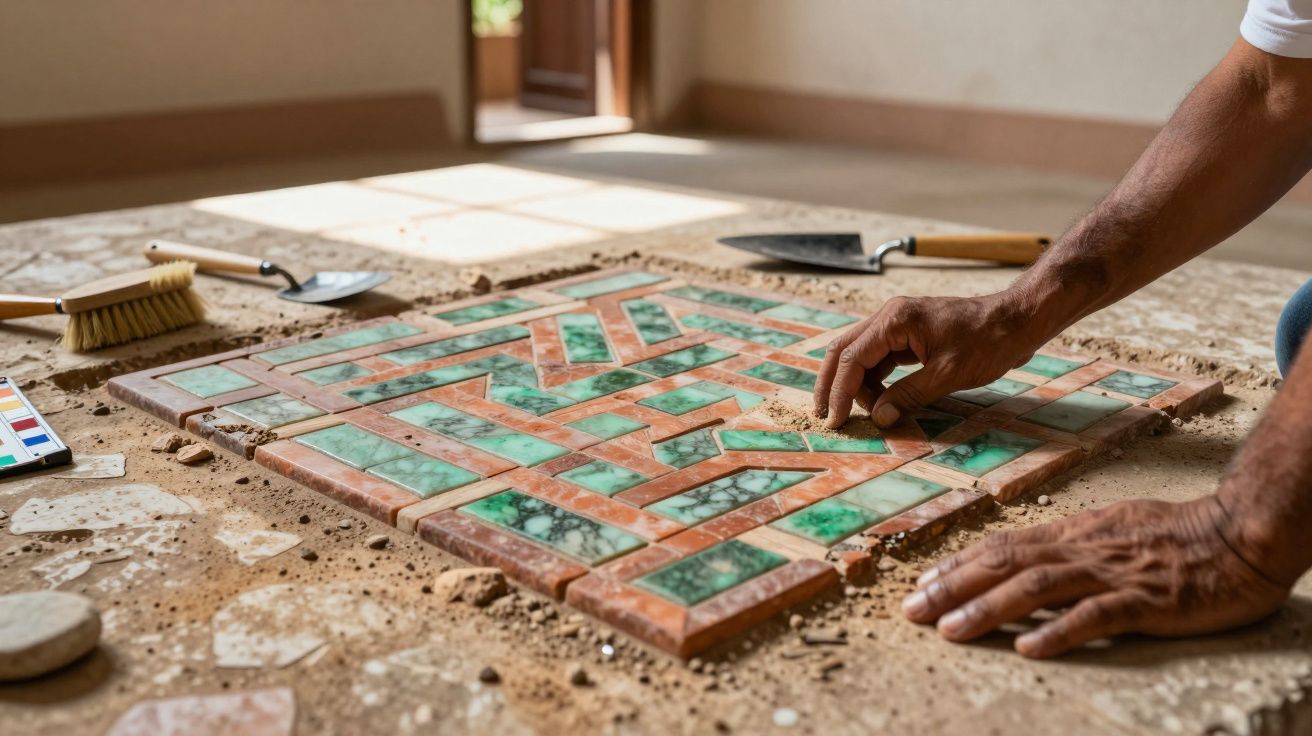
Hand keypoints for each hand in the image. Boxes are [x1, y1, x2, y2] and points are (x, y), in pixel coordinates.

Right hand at [813, 292, 1043, 428]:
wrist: (1016, 321)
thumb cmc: (988, 342)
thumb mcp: (948, 375)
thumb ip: (909, 395)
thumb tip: (880, 418)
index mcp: (895, 321)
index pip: (851, 358)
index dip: (840, 391)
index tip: (836, 420)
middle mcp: (889, 317)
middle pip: (844, 350)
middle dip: (832, 384)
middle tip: (825, 415)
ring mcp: (897, 324)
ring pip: (859, 355)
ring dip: (855, 384)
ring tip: (862, 414)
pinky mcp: (908, 335)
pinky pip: (879, 358)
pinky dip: (873, 380)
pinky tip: (878, 400)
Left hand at [901, 497, 1289, 657]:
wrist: (1241, 533)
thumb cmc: (1179, 534)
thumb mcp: (1112, 529)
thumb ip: (1070, 544)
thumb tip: (1026, 557)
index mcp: (1075, 533)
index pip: (1003, 546)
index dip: (958, 565)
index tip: (922, 584)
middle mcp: (1084, 548)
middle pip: (1006, 563)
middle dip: (954, 587)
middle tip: (913, 610)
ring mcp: (1113, 572)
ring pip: (1038, 586)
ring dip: (989, 608)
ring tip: (952, 630)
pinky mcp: (1147, 600)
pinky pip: (1097, 615)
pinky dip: (1059, 631)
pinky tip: (1029, 647)